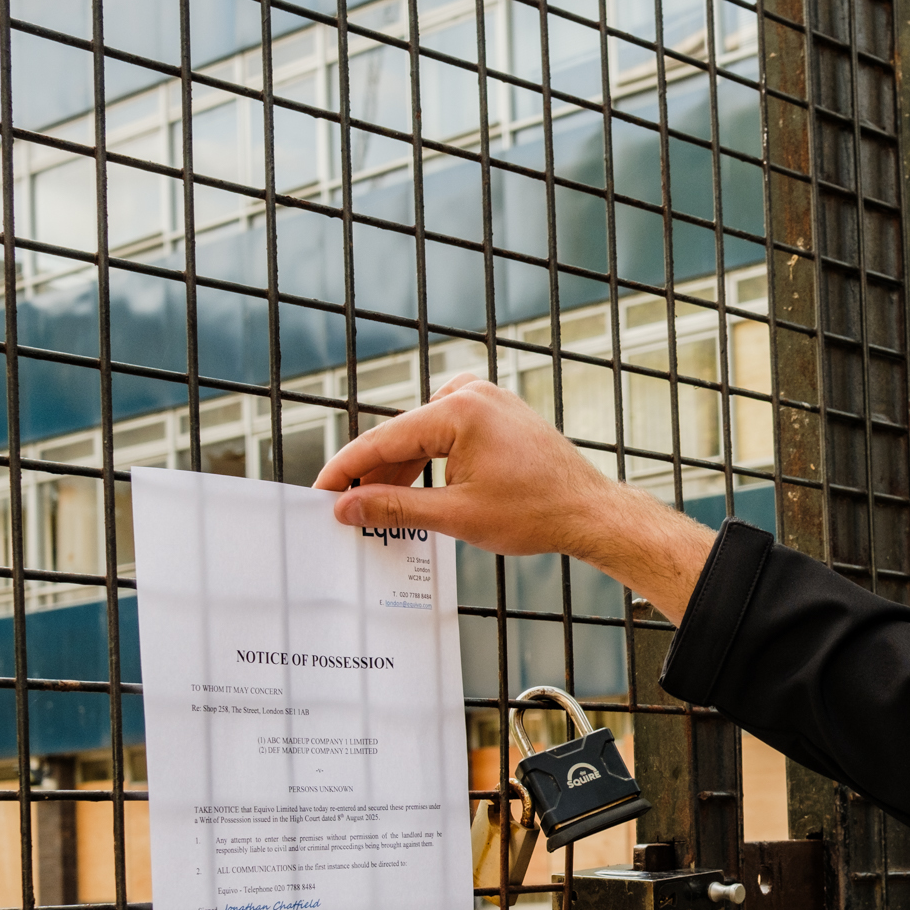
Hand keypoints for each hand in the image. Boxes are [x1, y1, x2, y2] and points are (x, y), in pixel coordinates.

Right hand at [313, 372, 716, 619]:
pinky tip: (416, 491)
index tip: (320, 491)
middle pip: (403, 436)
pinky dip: (429, 460)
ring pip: (423, 436)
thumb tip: (348, 506)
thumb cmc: (536, 512)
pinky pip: (447, 434)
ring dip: (402, 471)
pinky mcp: (496, 413)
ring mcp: (486, 399)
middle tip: (344, 508)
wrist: (589, 512)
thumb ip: (395, 507)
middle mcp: (472, 393)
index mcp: (460, 410)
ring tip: (378, 507)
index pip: (385, 440)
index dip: (347, 468)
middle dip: (374, 474)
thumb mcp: (455, 515)